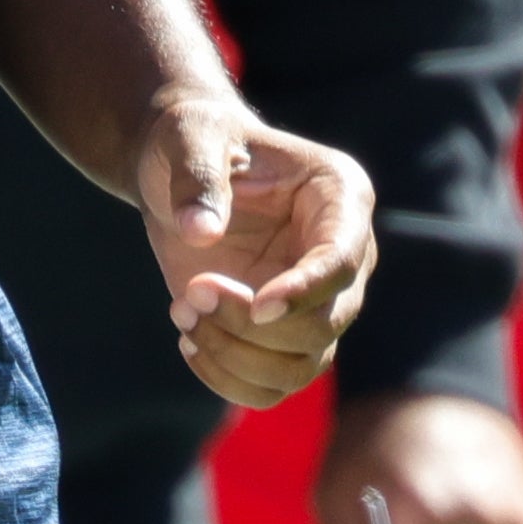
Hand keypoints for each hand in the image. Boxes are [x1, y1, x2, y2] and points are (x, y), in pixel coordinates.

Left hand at [135, 87, 374, 406]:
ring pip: (303, 366)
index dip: (306, 291)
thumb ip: (198, 178)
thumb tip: (200, 233)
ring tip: (182, 312)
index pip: (343, 260)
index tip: (257, 307)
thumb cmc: (195, 139)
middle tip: (191, 292)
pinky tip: (190, 342)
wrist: (179, 168)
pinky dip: (230, 380)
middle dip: (252, 324)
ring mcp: (317, 300)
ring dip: (236, 357)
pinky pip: (274, 386)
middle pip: (326, 324)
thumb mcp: (191, 137)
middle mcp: (343, 256)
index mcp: (339, 196)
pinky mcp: (284, 334)